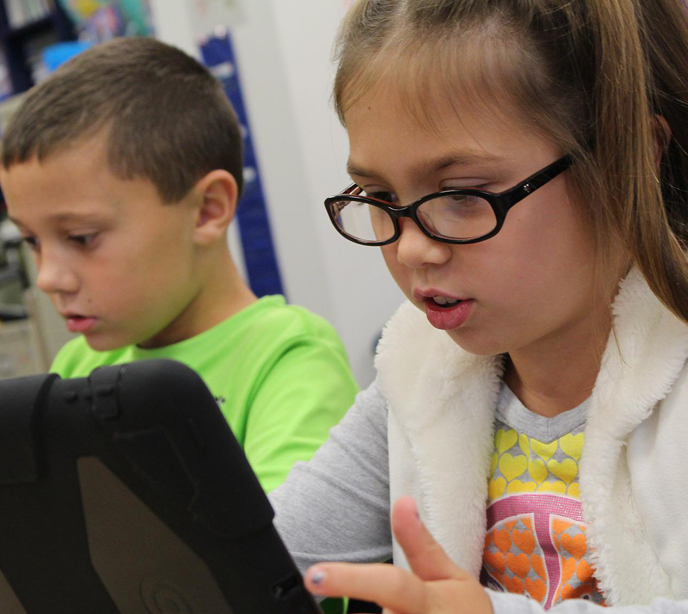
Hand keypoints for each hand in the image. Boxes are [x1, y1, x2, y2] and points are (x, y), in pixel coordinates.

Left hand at [304, 496, 493, 613]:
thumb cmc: (460, 609)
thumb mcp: (448, 575)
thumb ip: (421, 543)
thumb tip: (402, 500)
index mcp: (429, 602)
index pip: (390, 586)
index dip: (351, 580)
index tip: (314, 576)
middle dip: (367, 603)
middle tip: (377, 602)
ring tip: (395, 610)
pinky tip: (385, 613)